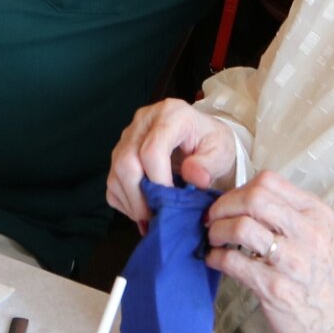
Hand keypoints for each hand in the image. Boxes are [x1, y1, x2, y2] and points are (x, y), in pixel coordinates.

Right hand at [107, 99, 238, 228]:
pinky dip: (126, 202)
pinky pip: (113, 182)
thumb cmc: (210, 142)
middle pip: (126, 161)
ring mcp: (127, 137)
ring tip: (153, 216)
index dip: (159, 182)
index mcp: (170, 114)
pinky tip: (145, 207)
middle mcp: (143, 121)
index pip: (152, 150)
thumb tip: (195, 178)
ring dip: (132, 202)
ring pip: (116, 173)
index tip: (172, 203)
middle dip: (139, 197)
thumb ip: (209, 164)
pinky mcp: (119, 152)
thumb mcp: (221, 150)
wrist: (200, 137)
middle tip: (157, 217)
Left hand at [205, 173, 333, 332]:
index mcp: (316, 214)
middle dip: (223, 206)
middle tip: (212, 219)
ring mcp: (292, 261)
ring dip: (217, 231)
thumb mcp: (320, 235)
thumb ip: (290, 214)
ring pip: (241, 228)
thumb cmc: (324, 280)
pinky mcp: (275, 288)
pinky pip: (234, 262)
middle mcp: (307, 233)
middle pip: (254, 199)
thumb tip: (244, 202)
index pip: (269, 182)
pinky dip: (217, 258)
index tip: (228, 204)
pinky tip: (215, 260)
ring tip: (214, 239)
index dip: (238, 190)